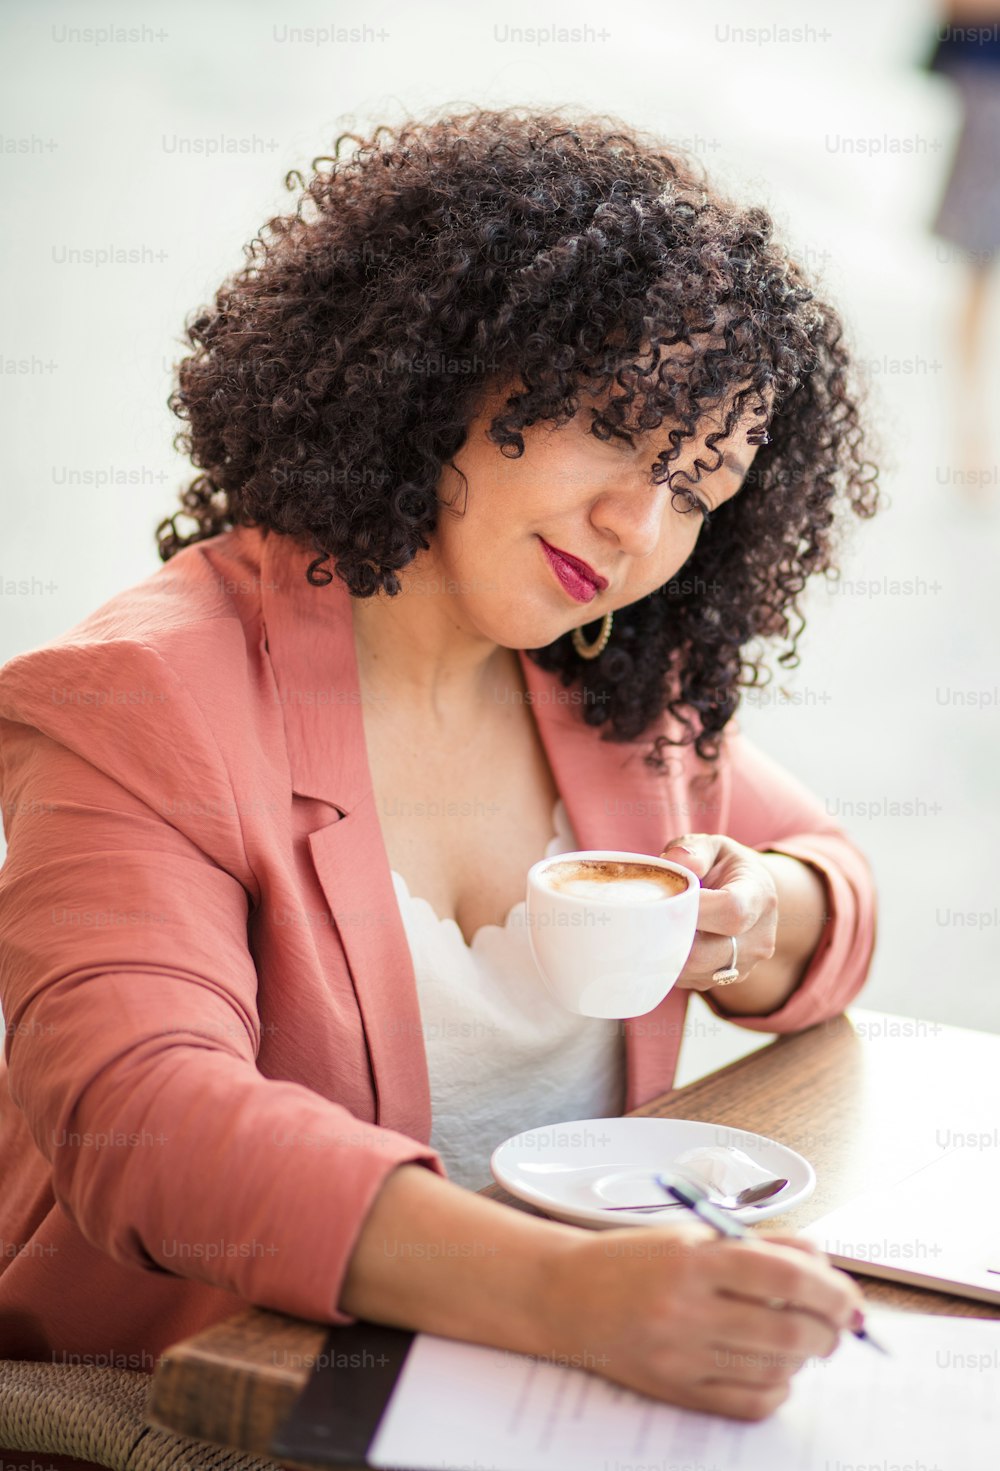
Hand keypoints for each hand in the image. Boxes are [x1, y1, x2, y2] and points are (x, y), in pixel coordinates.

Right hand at [544, 1224, 864, 1420]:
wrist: (564, 1294)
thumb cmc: (632, 1260)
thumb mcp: (694, 1235)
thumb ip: (761, 1246)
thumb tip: (823, 1266)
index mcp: (693, 1257)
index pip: (785, 1278)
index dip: (831, 1291)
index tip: (849, 1299)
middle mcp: (686, 1307)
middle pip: (787, 1331)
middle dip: (827, 1332)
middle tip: (835, 1326)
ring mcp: (679, 1353)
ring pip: (773, 1370)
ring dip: (803, 1360)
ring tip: (801, 1343)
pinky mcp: (674, 1389)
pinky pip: (746, 1403)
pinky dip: (775, 1390)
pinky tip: (774, 1371)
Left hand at [659, 833, 777, 992]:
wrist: (749, 896)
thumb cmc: (725, 867)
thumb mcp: (715, 847)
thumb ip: (695, 850)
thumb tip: (675, 860)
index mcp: (759, 897)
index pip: (731, 911)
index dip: (692, 908)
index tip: (666, 896)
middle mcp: (758, 938)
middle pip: (705, 953)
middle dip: (669, 934)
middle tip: (644, 915)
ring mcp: (743, 966)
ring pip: (691, 971)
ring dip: (665, 950)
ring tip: (654, 924)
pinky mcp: (723, 980)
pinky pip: (688, 979)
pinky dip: (669, 961)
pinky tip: (665, 938)